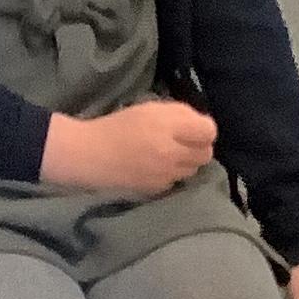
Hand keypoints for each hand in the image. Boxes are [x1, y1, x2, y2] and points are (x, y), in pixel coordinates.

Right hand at [42, 101, 216, 195]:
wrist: (91, 155)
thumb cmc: (118, 126)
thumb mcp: (149, 109)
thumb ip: (178, 113)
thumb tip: (199, 122)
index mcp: (168, 127)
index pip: (208, 131)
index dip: (204, 128)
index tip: (193, 127)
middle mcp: (171, 153)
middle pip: (206, 153)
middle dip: (199, 146)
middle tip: (184, 141)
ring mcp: (166, 174)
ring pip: (194, 169)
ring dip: (188, 161)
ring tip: (170, 153)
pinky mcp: (159, 189)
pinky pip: (177, 180)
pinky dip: (173, 173)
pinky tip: (158, 166)